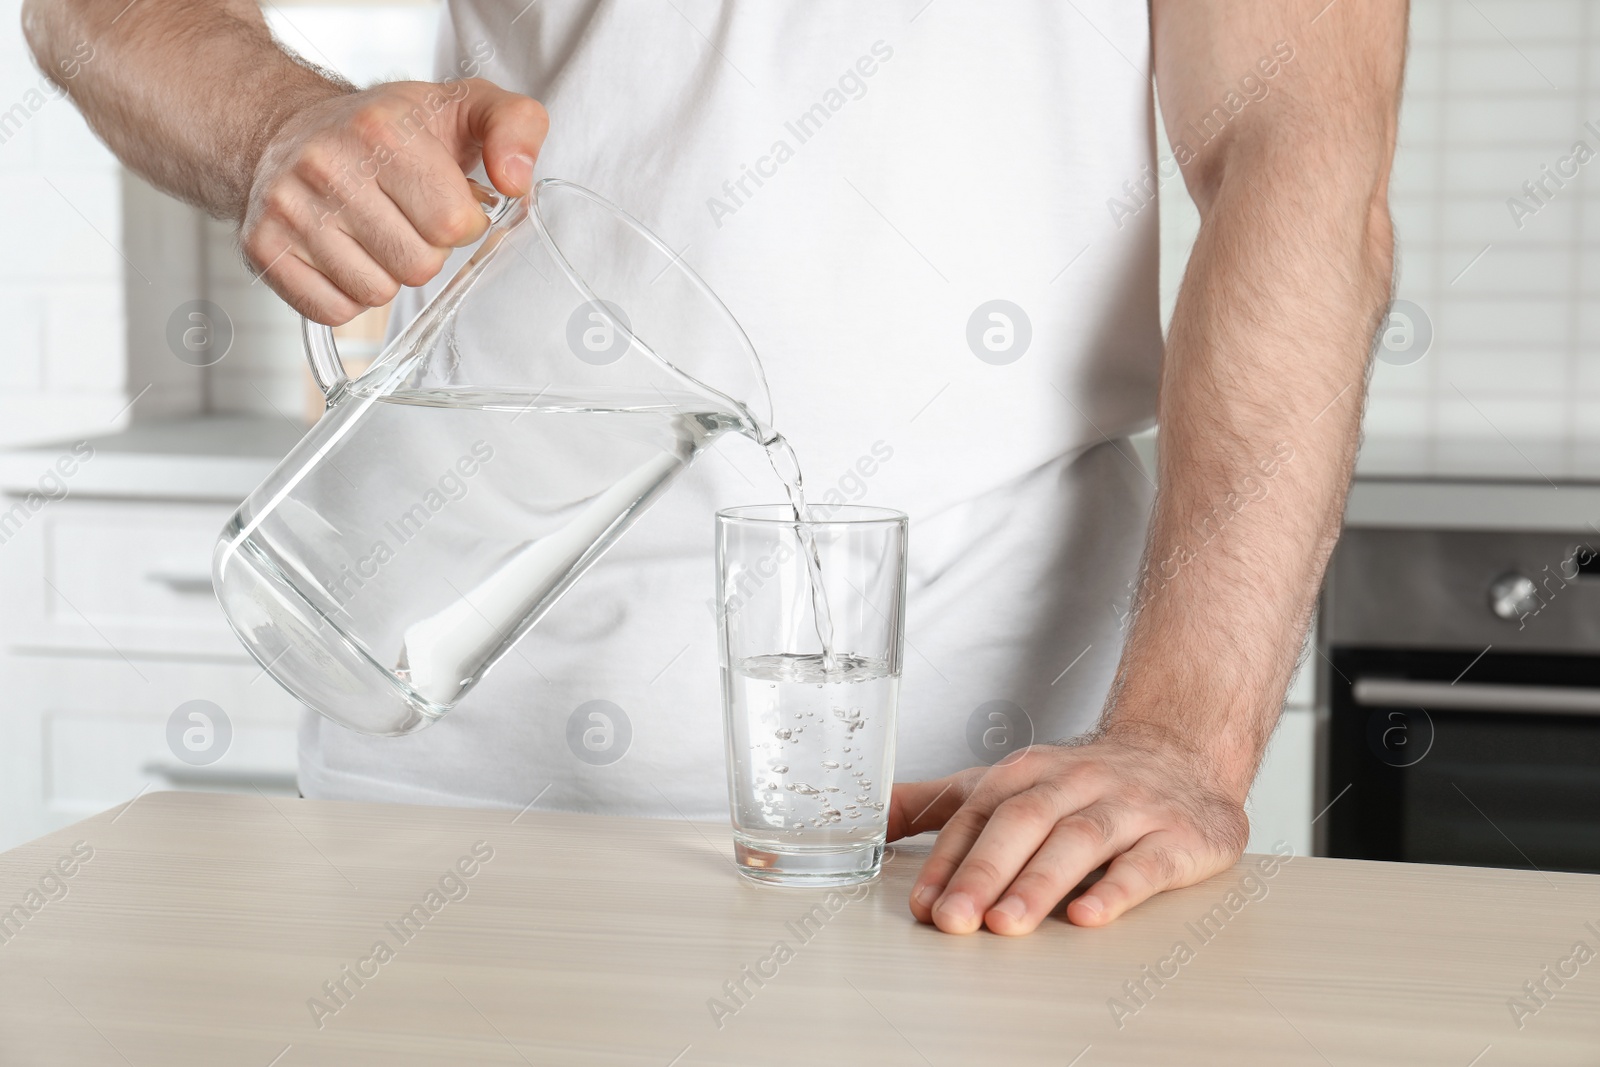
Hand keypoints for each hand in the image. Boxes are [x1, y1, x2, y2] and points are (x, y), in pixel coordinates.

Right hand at [241, 79, 547, 323]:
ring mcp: (290, 209)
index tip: (444, 201)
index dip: (461, 223)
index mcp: (383, 130)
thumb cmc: (384, 128)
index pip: (454, 225)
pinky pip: (334, 311)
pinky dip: (347, 294)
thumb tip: (515, 181)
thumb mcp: (464, 106)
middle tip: (404, 215)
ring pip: (376, 293)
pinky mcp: (264, 247)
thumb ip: (516, 126)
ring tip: (372, 231)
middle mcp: (327, 166)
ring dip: (386, 273)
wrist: (290, 128)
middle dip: (424, 249)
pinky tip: (343, 253)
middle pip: (418, 266)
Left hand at [887, 729, 1250, 934]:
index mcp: (1027, 772)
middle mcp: (1075, 783)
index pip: (979, 813)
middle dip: (984, 872)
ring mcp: (1129, 808)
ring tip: (1007, 923)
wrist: (1180, 754)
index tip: (923, 903)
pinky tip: (1090, 916)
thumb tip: (865, 818)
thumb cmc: (1079, 783)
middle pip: (1023, 823)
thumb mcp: (1004, 784)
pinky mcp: (1178, 838)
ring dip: (1040, 883)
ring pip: (1079, 841)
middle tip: (955, 919)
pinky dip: (1117, 890)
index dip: (948, 859)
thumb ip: (935, 805)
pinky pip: (1147, 863)